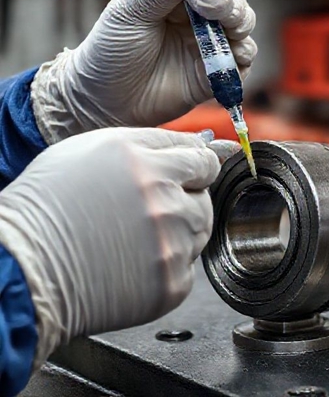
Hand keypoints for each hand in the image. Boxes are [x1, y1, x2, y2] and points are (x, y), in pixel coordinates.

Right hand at [0, 127, 219, 367]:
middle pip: (205, 195)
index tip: (195, 172)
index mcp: (143, 162)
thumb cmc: (48, 207)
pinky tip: (137, 261)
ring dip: (181, 230)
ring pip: (200, 230)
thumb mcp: (91, 150)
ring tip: (140, 236)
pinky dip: (169, 264)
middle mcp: (161, 200)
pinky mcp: (170, 283)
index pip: (202, 157)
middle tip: (157, 208)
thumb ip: (149, 144)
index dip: (199, 165)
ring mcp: (169, 244)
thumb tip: (193, 148)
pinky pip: (188, 267)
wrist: (24, 267)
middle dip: (189, 198)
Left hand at [31, 0, 257, 143]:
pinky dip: (241, 64)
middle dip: (237, 10)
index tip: (207, 2)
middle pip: (236, 4)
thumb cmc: (113, 46)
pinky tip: (226, 65)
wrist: (105, 99)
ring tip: (230, 43)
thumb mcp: (135, 0)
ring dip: (243, 35)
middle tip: (225, 21)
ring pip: (244, 33)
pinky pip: (241, 67)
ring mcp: (208, 49)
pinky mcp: (214, 78)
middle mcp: (199, 19)